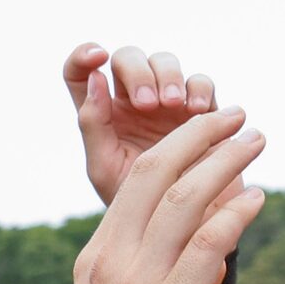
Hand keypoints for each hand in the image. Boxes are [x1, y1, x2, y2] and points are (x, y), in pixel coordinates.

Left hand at [61, 44, 222, 207]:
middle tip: (149, 104)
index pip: (81, 73)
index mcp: (101, 115)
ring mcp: (169, 103)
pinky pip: (201, 82)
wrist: (184, 228)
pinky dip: (199, 89)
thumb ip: (93, 125)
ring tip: (174, 105)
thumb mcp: (104, 168)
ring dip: (169, 76)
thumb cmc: (136, 205)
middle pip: (128, 58)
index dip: (83, 55)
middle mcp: (133, 102)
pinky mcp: (203, 110)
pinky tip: (199, 110)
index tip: (97, 57)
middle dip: (138, 72)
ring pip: (165, 62)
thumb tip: (95, 79)